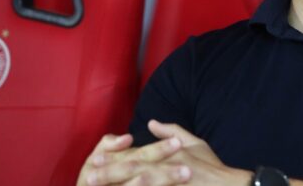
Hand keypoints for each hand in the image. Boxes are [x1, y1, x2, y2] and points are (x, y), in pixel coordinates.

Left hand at [80, 120, 248, 185]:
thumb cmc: (213, 167)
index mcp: (170, 154)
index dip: (115, 158)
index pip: (137, 156)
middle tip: (89, 177)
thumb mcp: (195, 144)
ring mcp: (172, 184)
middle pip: (134, 171)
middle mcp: (168, 168)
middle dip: (110, 174)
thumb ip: (172, 131)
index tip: (95, 160)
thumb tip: (151, 123)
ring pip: (141, 185)